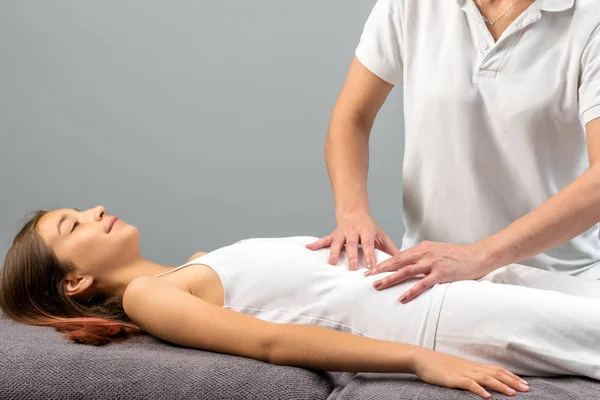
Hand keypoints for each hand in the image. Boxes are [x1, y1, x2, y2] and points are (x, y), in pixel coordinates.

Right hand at [305, 212, 397, 269]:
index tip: (370, 266)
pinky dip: (316, 244)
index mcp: (366, 231)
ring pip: (337, 243)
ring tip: (332, 263)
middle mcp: (353, 232)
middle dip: (351, 256)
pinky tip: (309, 248)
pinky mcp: (333, 235)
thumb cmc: (369, 228)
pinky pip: (324, 240)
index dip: (369, 255)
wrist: (354, 213)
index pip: (368, 244)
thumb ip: (390, 249)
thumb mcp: (381, 235)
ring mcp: (341, 233)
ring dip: (334, 253)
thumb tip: (403, 261)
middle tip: (352, 268)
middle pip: (351, 244)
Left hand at [366, 240, 490, 302]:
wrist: (478, 255)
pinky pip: (423, 284)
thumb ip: (422, 256)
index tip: (371, 268)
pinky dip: (411, 291)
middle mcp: (425, 253)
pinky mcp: (442, 274)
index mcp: (423, 247)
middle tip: (367, 277)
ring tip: (378, 286)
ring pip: (406, 271)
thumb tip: (408, 264)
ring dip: (390, 279)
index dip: (384, 262)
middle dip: (380, 269)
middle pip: (398, 261)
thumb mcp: (437, 251)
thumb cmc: (457, 255)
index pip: (399, 255)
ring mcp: (433, 263)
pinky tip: (402, 298)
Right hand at [413, 348, 528, 398]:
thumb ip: (470, 374)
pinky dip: (479, 390)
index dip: (511, 376)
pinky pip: (469, 384)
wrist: (422, 358)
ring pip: (486, 378)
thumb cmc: (439, 365)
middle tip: (526, 389)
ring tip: (513, 393)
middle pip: (496, 373)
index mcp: (473, 366)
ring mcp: (463, 373)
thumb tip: (482, 381)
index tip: (524, 383)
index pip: (497, 370)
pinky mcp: (454, 379)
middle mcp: (471, 368)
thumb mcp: (458, 368)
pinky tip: (487, 397)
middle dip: (512, 381)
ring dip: (500, 385)